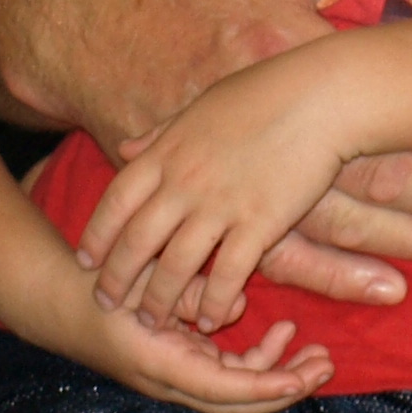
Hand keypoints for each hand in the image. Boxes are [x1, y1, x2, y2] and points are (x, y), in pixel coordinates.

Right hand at [0, 0, 411, 303]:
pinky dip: (330, 272)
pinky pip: (273, 248)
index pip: (383, 105)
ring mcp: (233, 167)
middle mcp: (265, 118)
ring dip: (408, 243)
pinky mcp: (205, 199)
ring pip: (333, 222)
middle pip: (369, 175)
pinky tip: (380, 288)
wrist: (86, 15)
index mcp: (287, 48)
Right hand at [65, 297, 331, 412]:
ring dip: (281, 372)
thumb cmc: (103, 286)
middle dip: (287, 387)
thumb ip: (187, 294)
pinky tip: (283, 330)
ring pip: (240, 387)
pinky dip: (261, 357)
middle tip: (326, 365)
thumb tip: (237, 306)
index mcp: (163, 364)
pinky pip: (230, 369)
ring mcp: (181, 374)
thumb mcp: (143, 282)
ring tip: (316, 351)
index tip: (301, 379)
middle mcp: (174, 379)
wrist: (66, 299)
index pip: (225, 389)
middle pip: (239, 400)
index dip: (266, 387)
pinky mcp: (185, 361)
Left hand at [81, 52, 352, 330]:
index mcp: (169, 151)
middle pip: (136, 242)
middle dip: (117, 279)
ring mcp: (221, 204)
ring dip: (160, 300)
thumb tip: (124, 148)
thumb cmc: (268, 91)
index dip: (97, 235)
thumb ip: (161, 133)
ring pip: (175, 266)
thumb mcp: (204, 105)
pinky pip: (227, 274)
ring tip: (153, 321)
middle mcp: (186, 181)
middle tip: (108, 304)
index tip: (88, 261)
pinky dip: (215, 301)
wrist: (324, 95)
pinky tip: (211, 318)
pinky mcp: (260, 222)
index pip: (116, 201)